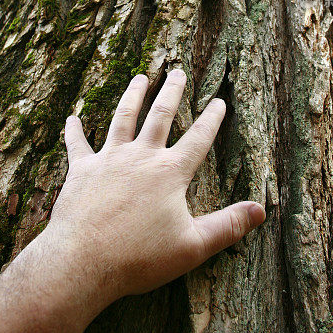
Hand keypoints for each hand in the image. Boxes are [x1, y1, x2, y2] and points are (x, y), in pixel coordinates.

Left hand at [47, 68, 265, 308]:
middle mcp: (140, 157)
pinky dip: (75, 130)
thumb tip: (260, 210)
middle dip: (172, 92)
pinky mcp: (82, 171)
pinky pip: (78, 145)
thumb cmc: (139, 257)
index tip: (220, 100)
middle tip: (178, 72)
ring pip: (123, 118)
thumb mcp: (193, 246)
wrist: (83, 261)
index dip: (212, 119)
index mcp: (169, 173)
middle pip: (160, 116)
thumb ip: (227, 226)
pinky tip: (72, 118)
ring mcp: (109, 160)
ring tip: (140, 77)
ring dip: (132, 96)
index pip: (198, 139)